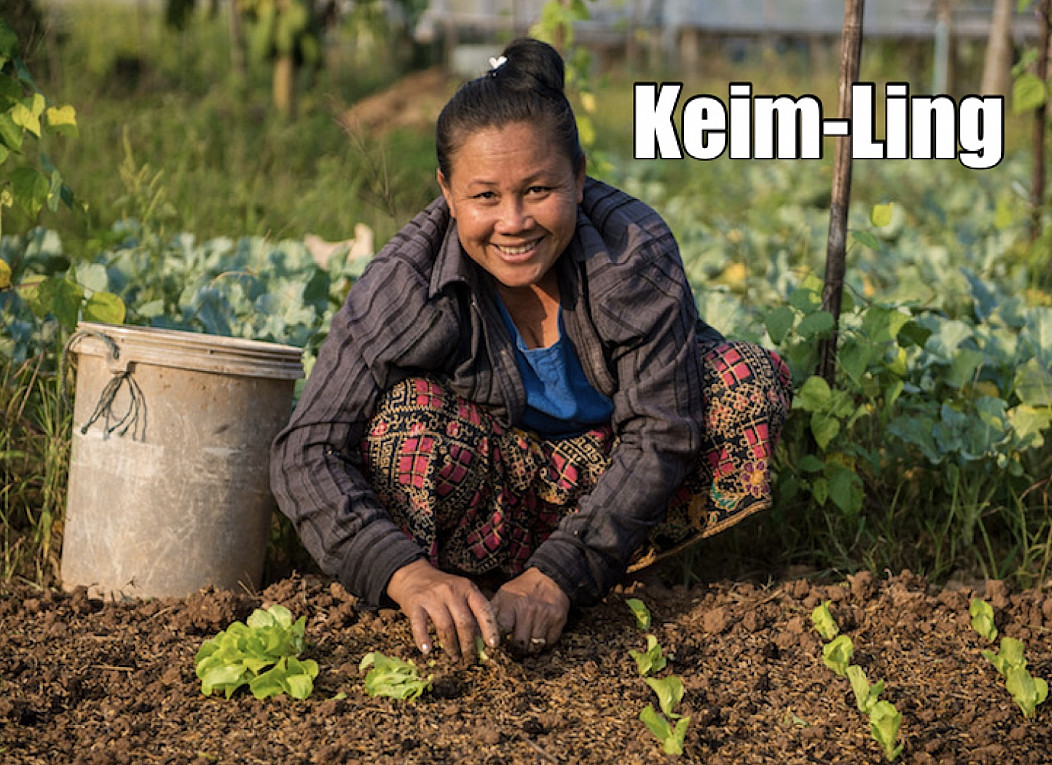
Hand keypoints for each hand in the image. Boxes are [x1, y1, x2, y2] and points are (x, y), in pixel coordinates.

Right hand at [385, 559, 499, 658]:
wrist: (413, 575)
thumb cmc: (443, 589)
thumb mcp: (461, 591)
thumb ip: (472, 609)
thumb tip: (484, 639)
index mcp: (467, 588)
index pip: (483, 609)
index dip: (490, 628)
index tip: (493, 645)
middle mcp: (451, 591)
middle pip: (464, 622)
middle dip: (469, 644)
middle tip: (470, 657)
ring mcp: (432, 597)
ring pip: (446, 627)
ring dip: (451, 646)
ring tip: (454, 657)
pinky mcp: (415, 604)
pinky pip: (420, 625)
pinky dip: (423, 639)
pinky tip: (427, 650)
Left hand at [490, 568, 569, 653]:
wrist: (549, 577)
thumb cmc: (522, 589)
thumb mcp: (504, 595)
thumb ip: (492, 612)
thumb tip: (478, 630)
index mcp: (512, 603)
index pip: (501, 630)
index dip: (497, 642)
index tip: (496, 647)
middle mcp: (529, 609)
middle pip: (519, 644)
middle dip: (514, 651)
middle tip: (513, 651)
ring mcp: (545, 615)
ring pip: (534, 646)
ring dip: (529, 649)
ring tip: (526, 645)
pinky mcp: (558, 620)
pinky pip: (549, 643)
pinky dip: (543, 645)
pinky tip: (538, 637)